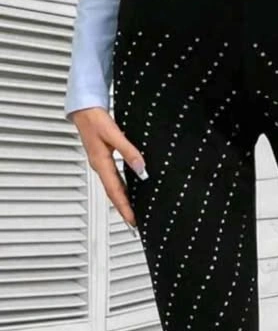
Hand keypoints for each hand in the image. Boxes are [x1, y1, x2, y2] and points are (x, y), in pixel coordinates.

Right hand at [70, 107, 146, 229]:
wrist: (83, 107)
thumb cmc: (94, 119)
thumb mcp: (114, 134)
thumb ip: (128, 151)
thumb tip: (141, 168)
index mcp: (101, 163)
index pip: (114, 192)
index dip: (124, 208)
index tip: (132, 221)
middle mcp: (100, 166)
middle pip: (113, 194)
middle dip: (123, 209)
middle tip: (133, 223)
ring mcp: (101, 163)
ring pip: (113, 187)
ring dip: (122, 200)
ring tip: (132, 212)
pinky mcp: (103, 158)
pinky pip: (113, 178)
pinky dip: (121, 188)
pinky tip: (128, 190)